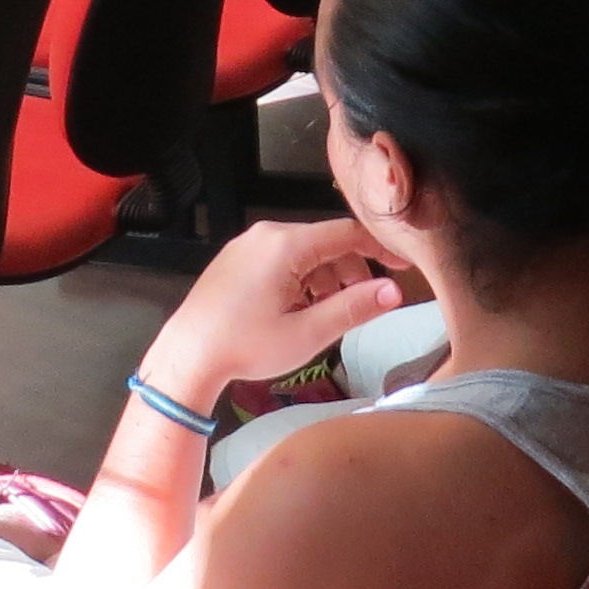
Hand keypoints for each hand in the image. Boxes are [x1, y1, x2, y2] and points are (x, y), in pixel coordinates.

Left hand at [144, 216, 404, 404]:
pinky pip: (280, 258)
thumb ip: (353, 308)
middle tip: (364, 302)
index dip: (379, 248)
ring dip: (325, 277)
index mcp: (285, 244)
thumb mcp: (307, 333)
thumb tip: (393, 292)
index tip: (402, 266)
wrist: (187, 356)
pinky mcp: (235, 259)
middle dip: (350, 269)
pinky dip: (301, 278)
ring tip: (329, 312)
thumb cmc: (246, 346)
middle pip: (324, 242)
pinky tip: (300, 309)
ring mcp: (246, 245)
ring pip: (303, 252)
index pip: (346, 233)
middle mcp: (265, 234)